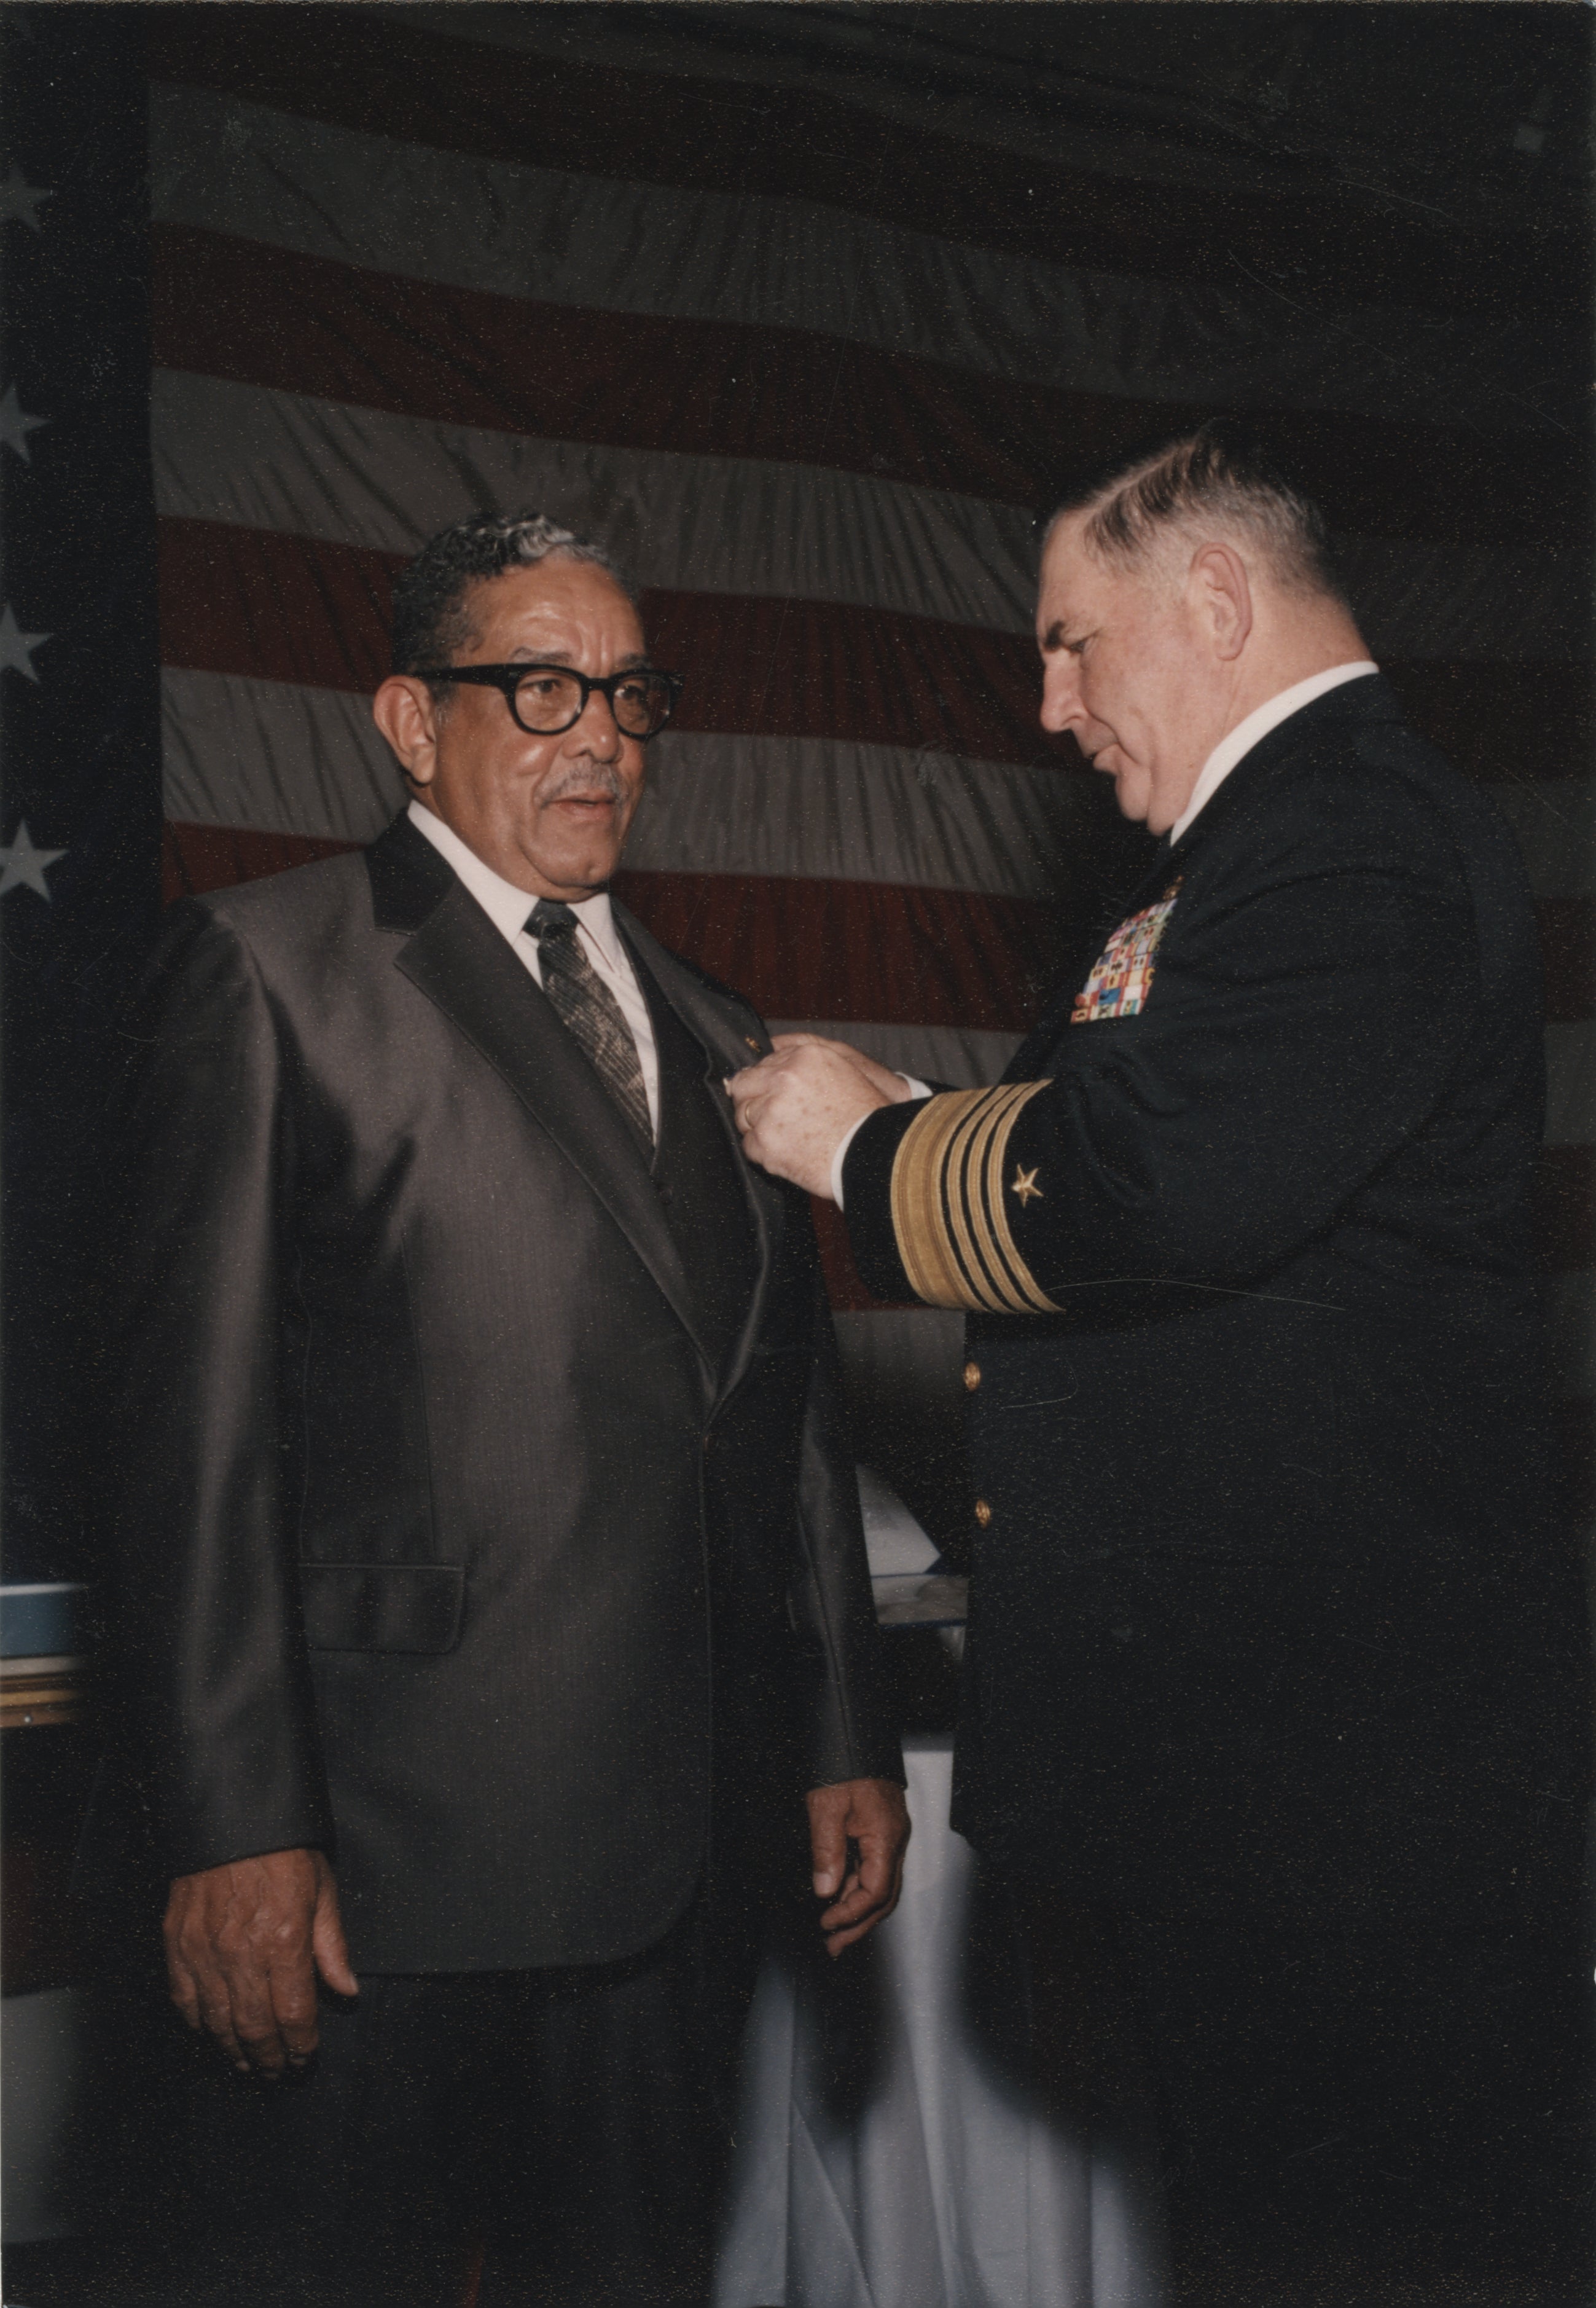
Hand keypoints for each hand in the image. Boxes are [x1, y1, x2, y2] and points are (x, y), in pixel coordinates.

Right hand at [164, 1846, 357, 2077]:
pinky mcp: (177, 1943)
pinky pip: (184, 1999)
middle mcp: (242, 1954)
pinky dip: (197, 2025)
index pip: (294, 2014)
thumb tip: (347, 1992)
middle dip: (269, 2059)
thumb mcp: (322, 1889)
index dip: (300, 2045)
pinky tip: (211, 2035)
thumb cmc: (284, 1851)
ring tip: (247, 2065)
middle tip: (277, 2073)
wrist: (231, 1817)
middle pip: (254, 2029)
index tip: (306, 2058)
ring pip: (217, 2023)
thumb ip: (333, 1947)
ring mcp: (204, 1951)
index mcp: (284, 1940)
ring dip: (233, 2051)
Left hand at [727, 1041, 908, 1197]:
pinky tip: (788, 1152)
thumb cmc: (868, 1113)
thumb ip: (806, 1050)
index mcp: (803, 1057)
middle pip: (743, 1086)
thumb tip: (771, 1043)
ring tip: (788, 1136)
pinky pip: (749, 1145)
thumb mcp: (847, 1065)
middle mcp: (783, 1079)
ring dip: (760, 1127)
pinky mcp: (766, 1142)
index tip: (775, 1094)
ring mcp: (771, 1112)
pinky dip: (765, 1152)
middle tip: (774, 1116)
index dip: (766, 1082)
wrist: (877, 1154)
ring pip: (743, 1116)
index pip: (762, 1063)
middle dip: (754, 1100)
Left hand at [806, 1776, 910, 1956]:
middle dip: (860, 1924)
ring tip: (836, 1932)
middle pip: (884, 1896)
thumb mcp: (826, 1806)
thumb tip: (826, 1891)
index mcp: (886, 1836)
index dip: (851, 1913)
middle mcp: (894, 1839)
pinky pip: (875, 1868)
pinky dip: (858, 1888)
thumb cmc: (844, 1762)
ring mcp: (891, 1834)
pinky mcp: (882, 1829)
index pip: (875, 1890)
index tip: (826, 1923)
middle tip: (835, 1947)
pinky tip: (841, 1897)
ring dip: (859, 1910)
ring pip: (881, 1884)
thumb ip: (827, 1851)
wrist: (855, 1732)